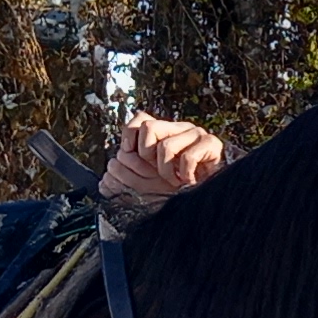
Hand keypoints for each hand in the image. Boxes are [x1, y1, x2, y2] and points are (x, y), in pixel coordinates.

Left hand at [100, 110, 225, 210]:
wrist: (208, 199)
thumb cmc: (177, 190)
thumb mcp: (148, 180)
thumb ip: (130, 171)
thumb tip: (106, 176)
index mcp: (164, 131)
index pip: (140, 118)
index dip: (129, 137)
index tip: (129, 154)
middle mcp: (179, 128)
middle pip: (148, 127)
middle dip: (146, 157)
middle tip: (157, 173)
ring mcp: (196, 134)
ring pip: (165, 146)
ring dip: (166, 170)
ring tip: (175, 180)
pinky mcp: (212, 144)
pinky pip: (188, 156)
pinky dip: (185, 173)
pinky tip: (189, 181)